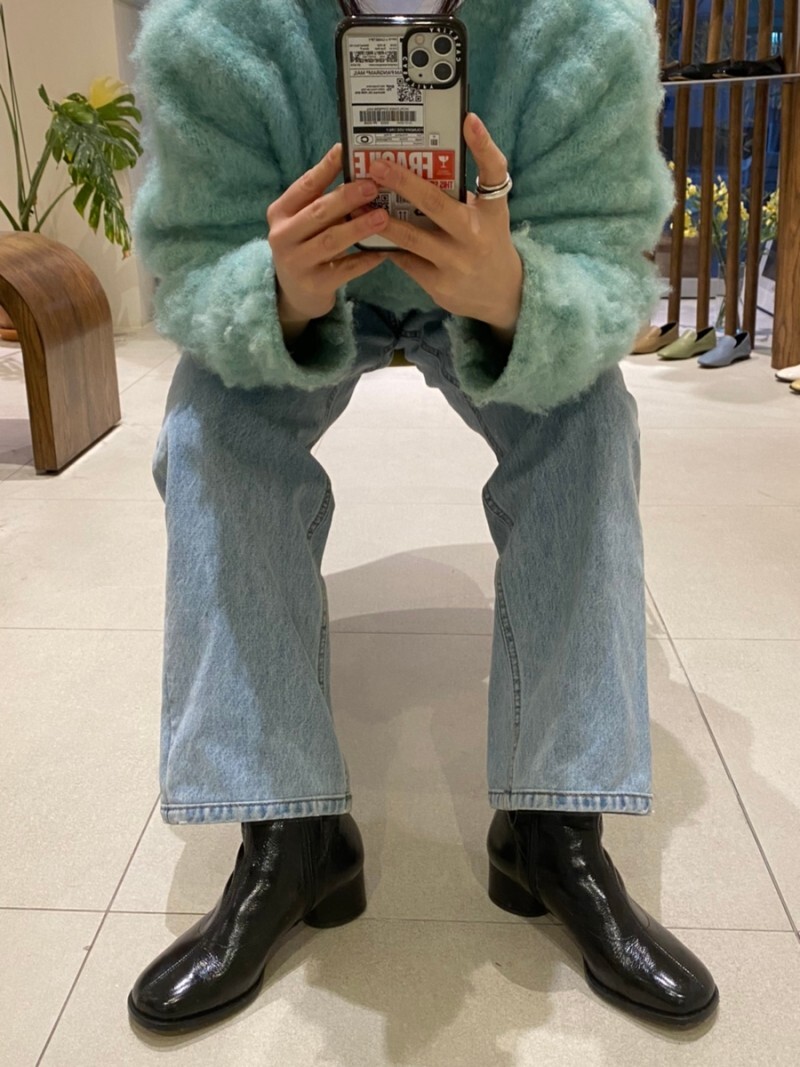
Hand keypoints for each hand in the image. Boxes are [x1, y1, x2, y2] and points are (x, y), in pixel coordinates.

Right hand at [267, 143, 390, 337]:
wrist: (295, 295)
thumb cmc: (307, 247)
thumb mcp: (305, 221)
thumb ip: (322, 198)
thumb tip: (354, 165)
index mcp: (280, 212)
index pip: (304, 186)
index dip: (325, 168)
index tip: (346, 151)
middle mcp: (282, 236)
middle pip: (318, 212)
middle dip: (347, 198)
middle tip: (373, 187)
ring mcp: (297, 262)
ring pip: (331, 240)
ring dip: (359, 227)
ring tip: (383, 217)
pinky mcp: (314, 284)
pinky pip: (345, 269)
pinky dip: (366, 259)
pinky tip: (384, 251)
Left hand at [364, 114, 523, 340]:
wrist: (500, 294)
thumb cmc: (487, 242)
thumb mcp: (487, 215)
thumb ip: (461, 194)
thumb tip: (421, 163)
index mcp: (492, 211)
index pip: (494, 173)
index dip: (483, 145)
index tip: (468, 120)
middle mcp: (475, 236)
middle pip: (435, 203)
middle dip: (403, 181)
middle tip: (376, 165)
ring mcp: (456, 262)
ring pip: (411, 237)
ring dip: (381, 218)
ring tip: (358, 203)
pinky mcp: (438, 284)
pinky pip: (405, 259)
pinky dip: (386, 244)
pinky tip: (366, 231)